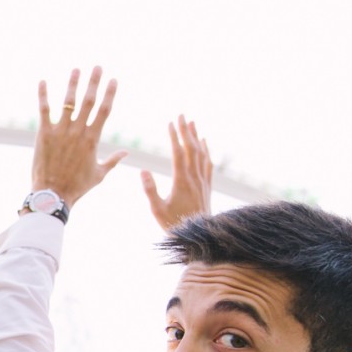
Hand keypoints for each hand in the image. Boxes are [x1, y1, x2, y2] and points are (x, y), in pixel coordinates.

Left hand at [29, 66, 126, 208]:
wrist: (53, 195)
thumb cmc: (77, 187)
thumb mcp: (99, 174)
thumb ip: (113, 161)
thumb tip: (127, 153)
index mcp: (93, 139)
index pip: (105, 110)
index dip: (110, 94)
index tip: (113, 80)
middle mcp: (78, 131)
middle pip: (89, 101)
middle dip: (94, 82)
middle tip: (98, 66)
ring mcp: (60, 131)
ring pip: (68, 102)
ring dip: (72, 84)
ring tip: (76, 69)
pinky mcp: (44, 134)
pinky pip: (44, 110)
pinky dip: (43, 95)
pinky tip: (43, 81)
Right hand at [141, 115, 212, 230]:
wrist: (197, 236)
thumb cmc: (174, 224)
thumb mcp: (157, 209)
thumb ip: (150, 190)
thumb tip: (143, 171)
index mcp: (181, 181)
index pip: (178, 153)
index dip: (174, 137)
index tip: (169, 123)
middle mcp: (195, 178)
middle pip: (192, 148)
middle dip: (186, 130)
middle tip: (181, 115)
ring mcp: (203, 181)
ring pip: (201, 153)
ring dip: (196, 137)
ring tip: (192, 123)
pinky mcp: (207, 186)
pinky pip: (208, 163)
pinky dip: (206, 150)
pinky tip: (204, 143)